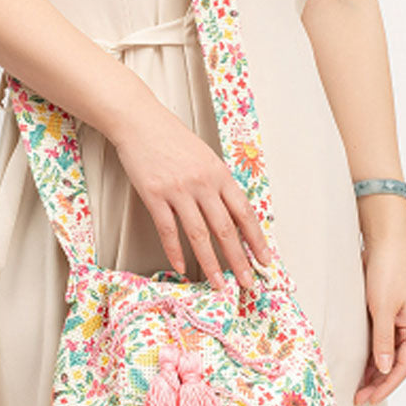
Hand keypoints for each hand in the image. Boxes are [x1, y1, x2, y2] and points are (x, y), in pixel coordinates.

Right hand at [111, 95, 272, 289]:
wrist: (140, 121)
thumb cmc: (172, 139)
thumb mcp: (206, 157)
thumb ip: (219, 184)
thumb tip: (232, 214)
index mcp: (220, 174)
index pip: (245, 213)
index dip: (256, 239)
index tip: (265, 260)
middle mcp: (203, 183)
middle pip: (225, 229)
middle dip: (239, 260)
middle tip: (247, 282)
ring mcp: (178, 190)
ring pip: (199, 234)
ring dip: (210, 263)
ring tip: (218, 284)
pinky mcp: (154, 195)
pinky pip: (168, 229)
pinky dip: (175, 251)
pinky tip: (181, 267)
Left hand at [354, 237, 405, 405]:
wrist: (384, 245)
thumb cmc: (387, 272)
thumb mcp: (382, 309)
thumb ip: (383, 340)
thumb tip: (383, 368)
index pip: (403, 366)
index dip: (387, 385)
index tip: (371, 399)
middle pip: (396, 364)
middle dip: (379, 383)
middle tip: (359, 398)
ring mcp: (399, 322)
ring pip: (388, 355)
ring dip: (374, 372)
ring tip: (357, 387)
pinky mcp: (387, 315)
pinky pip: (381, 343)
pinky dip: (371, 356)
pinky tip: (360, 366)